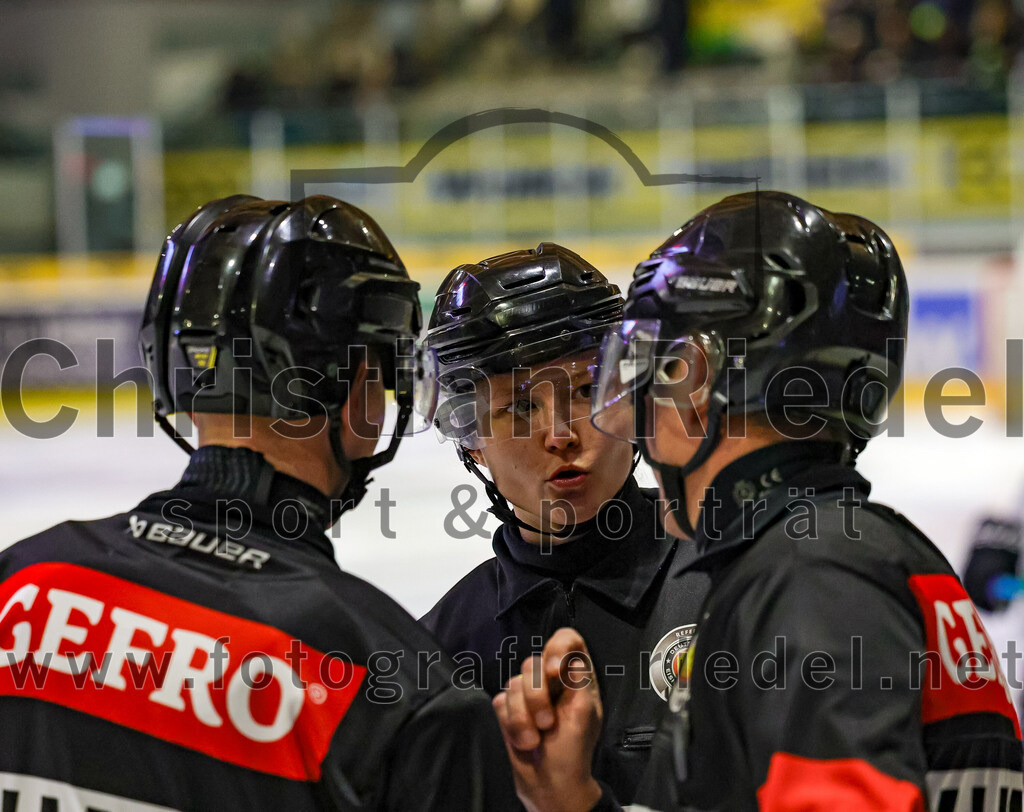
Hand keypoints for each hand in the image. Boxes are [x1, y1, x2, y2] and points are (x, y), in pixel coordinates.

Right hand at [492, 628, 604, 811]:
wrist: (549, 784)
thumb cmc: (573, 752)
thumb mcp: (585, 714)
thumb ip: (579, 681)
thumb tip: (569, 658)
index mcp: (576, 677)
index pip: (568, 641)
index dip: (558, 647)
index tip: (554, 671)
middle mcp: (550, 681)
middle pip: (532, 663)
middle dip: (537, 697)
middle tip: (548, 722)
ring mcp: (527, 694)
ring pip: (513, 684)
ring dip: (524, 718)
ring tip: (536, 738)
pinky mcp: (509, 709)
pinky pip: (500, 702)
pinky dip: (512, 724)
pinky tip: (524, 739)